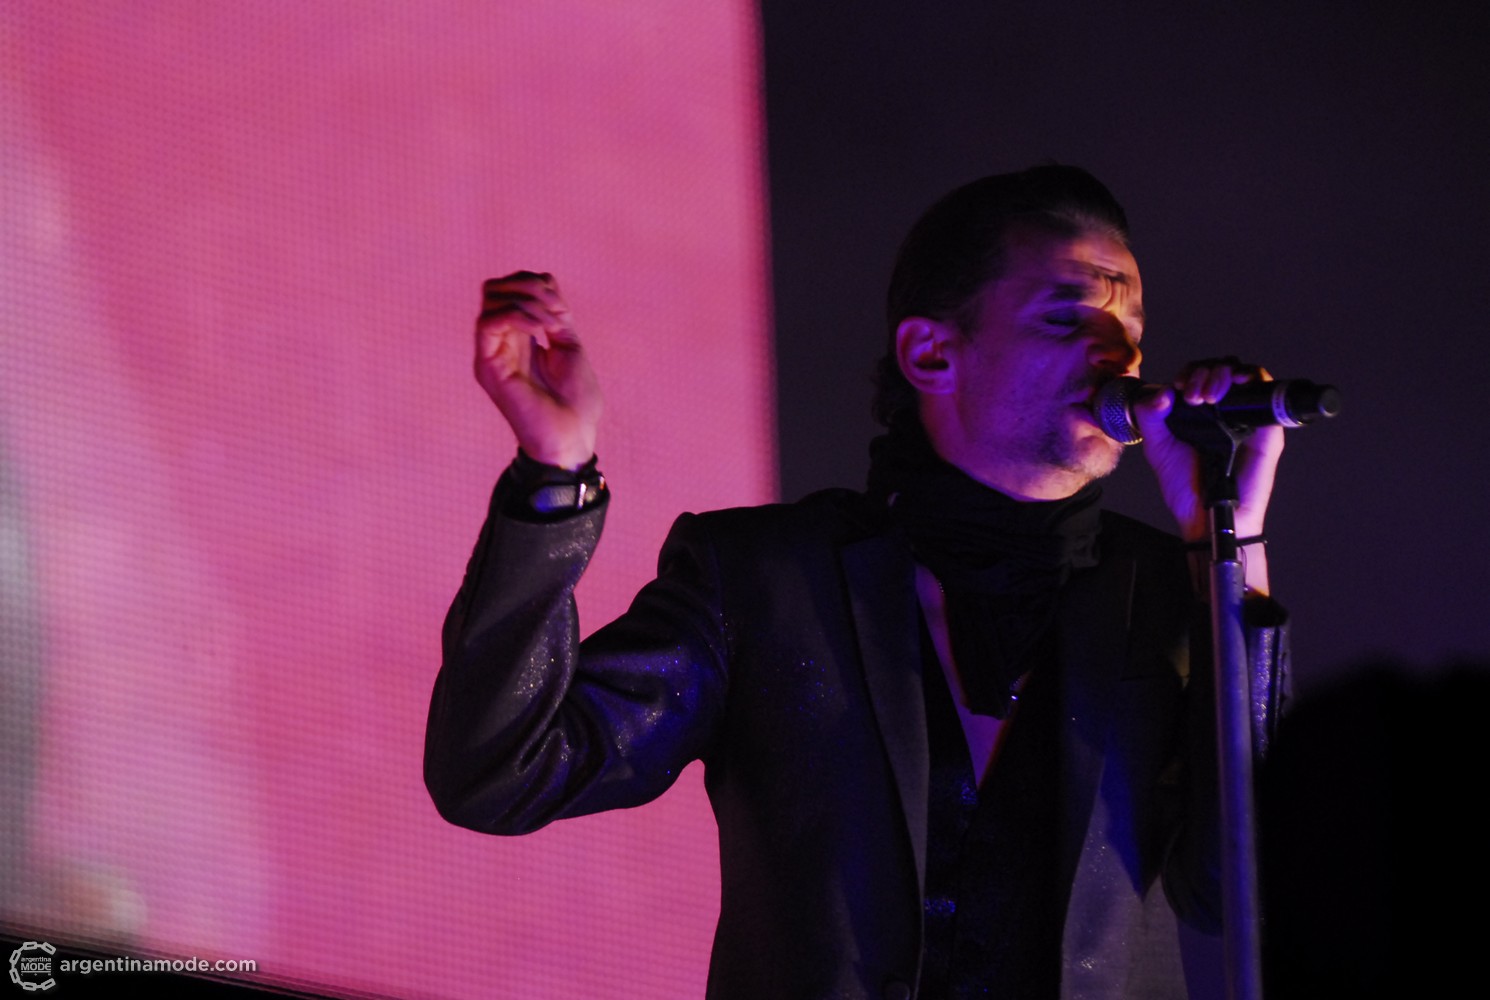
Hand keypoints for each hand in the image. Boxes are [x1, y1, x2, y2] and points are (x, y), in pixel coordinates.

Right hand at [474, 272, 601, 469]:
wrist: (572, 438)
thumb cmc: (575, 403)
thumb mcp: (570, 346)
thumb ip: (556, 314)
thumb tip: (543, 281)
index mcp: (519, 337)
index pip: (511, 287)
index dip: (534, 282)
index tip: (560, 306)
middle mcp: (500, 342)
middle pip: (494, 287)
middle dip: (527, 285)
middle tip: (554, 311)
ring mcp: (491, 354)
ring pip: (490, 297)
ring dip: (527, 301)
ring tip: (550, 325)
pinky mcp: (488, 367)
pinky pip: (488, 322)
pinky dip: (517, 316)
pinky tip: (540, 332)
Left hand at [1134, 359, 1284, 591]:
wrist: (1205, 515)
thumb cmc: (1185, 486)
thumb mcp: (1158, 448)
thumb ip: (1151, 418)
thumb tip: (1162, 392)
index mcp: (1198, 412)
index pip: (1199, 374)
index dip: (1190, 373)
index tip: (1179, 388)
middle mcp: (1223, 410)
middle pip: (1222, 369)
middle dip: (1205, 372)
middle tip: (1193, 395)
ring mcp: (1245, 417)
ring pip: (1244, 375)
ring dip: (1224, 374)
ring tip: (1208, 396)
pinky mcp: (1266, 428)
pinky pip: (1267, 394)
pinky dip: (1254, 380)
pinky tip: (1237, 384)